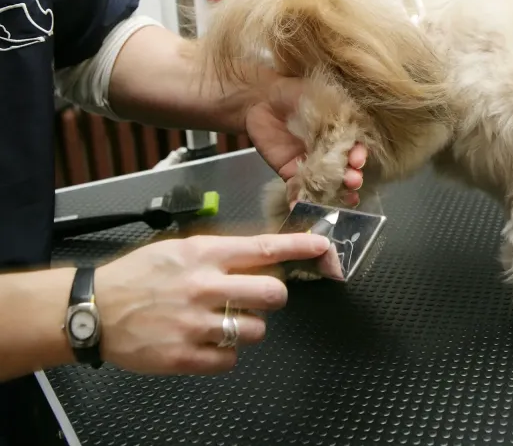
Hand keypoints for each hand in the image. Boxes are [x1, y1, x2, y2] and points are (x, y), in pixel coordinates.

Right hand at [94, 233, 330, 374]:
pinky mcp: (185, 356)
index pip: (264, 249)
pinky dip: (225, 353)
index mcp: (204, 255)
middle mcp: (204, 287)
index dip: (300, 248)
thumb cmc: (139, 276)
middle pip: (273, 294)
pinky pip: (231, 360)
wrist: (93, 309)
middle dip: (275, 297)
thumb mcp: (180, 249)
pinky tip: (207, 341)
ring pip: (257, 330)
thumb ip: (222, 254)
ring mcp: (195, 324)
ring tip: (224, 321)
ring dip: (249, 327)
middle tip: (261, 298)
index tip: (323, 247)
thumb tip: (265, 257)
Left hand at [244, 76, 366, 206]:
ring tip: (344, 199)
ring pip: (328, 184)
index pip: (356, 148)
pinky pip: (299, 190)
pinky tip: (304, 210)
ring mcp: (311, 165)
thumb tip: (351, 124)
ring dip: (337, 194)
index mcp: (342, 133)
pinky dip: (301, 202)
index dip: (359, 155)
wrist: (261, 97)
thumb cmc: (295, 92)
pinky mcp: (291, 173)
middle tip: (353, 181)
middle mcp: (331, 152)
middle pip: (346, 170)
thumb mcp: (322, 95)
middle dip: (353, 177)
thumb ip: (337, 110)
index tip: (358, 159)